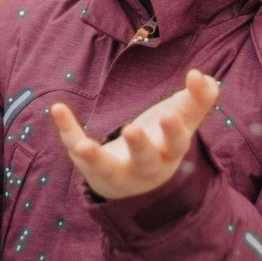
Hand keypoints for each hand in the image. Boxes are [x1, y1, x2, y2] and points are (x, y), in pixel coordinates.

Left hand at [50, 68, 217, 200]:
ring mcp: (116, 170)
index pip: (176, 143)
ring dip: (95, 158)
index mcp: (169, 153)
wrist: (134, 181)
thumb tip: (205, 79)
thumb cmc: (162, 141)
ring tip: (83, 147)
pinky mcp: (90, 165)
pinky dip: (67, 130)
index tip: (169, 115)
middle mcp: (144, 168)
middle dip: (139, 148)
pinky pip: (76, 148)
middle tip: (132, 130)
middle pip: (144, 162)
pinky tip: (56, 108)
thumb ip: (197, 100)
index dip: (174, 129)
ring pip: (106, 169)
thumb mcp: (181, 121)